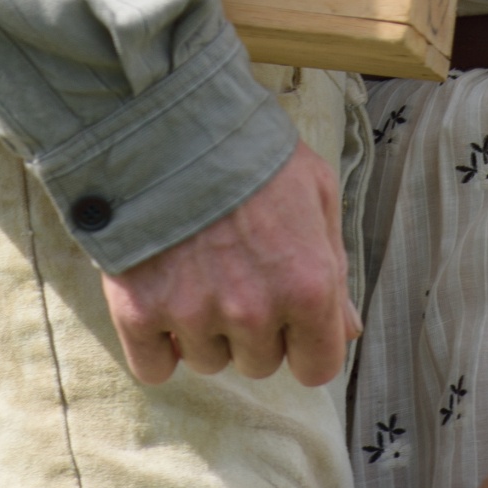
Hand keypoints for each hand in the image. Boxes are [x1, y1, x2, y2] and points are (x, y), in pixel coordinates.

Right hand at [102, 138, 360, 387]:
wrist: (169, 120)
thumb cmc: (254, 151)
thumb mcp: (316, 192)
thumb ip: (335, 267)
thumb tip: (348, 331)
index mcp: (307, 286)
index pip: (316, 366)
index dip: (304, 343)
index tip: (287, 317)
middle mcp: (254, 312)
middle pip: (258, 363)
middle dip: (252, 327)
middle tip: (235, 269)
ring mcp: (194, 314)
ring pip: (206, 360)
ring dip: (203, 329)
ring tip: (195, 267)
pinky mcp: (139, 312)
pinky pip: (154, 367)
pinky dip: (155, 343)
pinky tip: (160, 298)